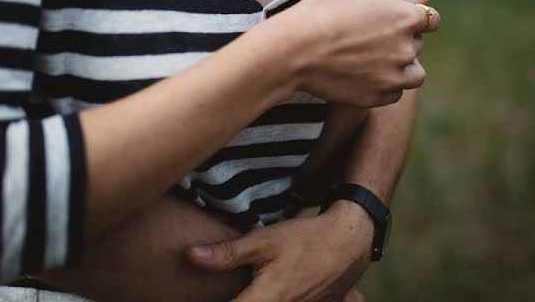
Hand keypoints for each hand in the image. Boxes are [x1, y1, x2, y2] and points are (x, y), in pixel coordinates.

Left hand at [185, 201, 374, 301]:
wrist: (348, 244)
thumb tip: (189, 256)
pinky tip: (262, 291)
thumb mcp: (264, 240)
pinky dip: (264, 300)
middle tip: (225, 288)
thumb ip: (227, 253)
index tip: (186, 298)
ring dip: (249, 300)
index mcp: (265, 300)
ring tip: (244, 287)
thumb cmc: (304, 239)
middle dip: (232, 298)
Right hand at [281, 0, 439, 107]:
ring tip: (369, 61)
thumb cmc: (321, 15)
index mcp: (404, 16)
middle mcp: (406, 46)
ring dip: (400, 68)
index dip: (414, 21)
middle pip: (417, 45)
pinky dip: (384, 86)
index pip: (431, 20)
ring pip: (414, 74)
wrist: (293, 49)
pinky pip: (395, 93)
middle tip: (366, 40)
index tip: (396, 24)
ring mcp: (394, 75)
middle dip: (400, 42)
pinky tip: (361, 75)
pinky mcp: (379, 96)